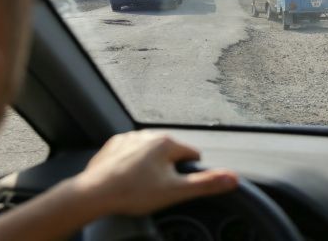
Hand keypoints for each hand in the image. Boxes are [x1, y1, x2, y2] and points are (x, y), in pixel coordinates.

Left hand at [73, 131, 237, 215]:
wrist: (94, 193)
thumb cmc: (133, 193)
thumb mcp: (175, 192)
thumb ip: (206, 184)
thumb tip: (233, 178)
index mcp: (167, 143)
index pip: (193, 156)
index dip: (188, 174)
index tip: (176, 186)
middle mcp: (150, 134)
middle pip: (171, 153)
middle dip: (169, 170)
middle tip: (156, 189)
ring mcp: (130, 138)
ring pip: (151, 152)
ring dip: (151, 166)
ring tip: (140, 186)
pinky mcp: (114, 145)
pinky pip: (132, 153)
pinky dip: (132, 164)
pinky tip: (127, 179)